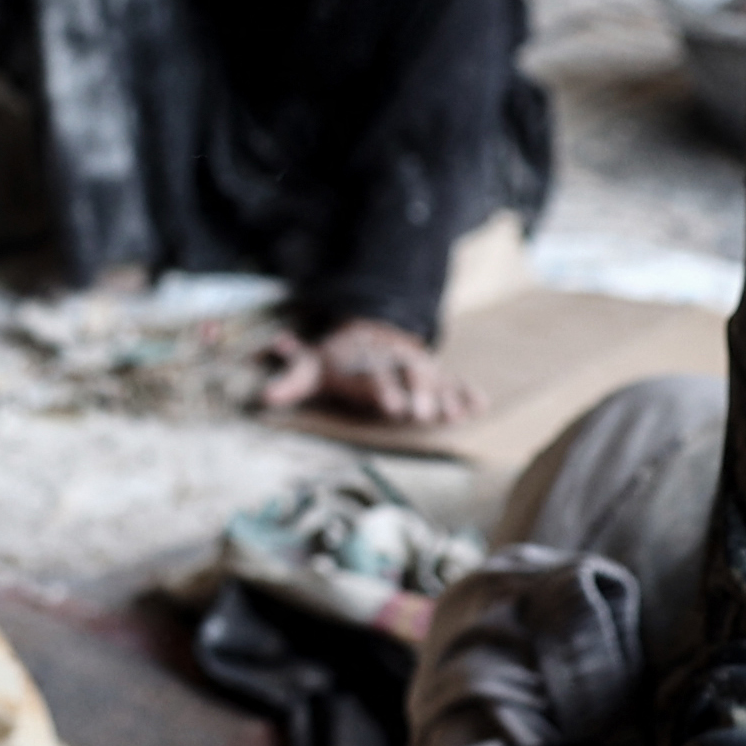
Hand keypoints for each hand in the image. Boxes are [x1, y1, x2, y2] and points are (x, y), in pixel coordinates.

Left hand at [253, 316, 479, 425]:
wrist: (371, 329)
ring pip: (433, 381)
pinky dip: (466, 392)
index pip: (374, 378)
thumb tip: (264, 396)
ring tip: (454, 416)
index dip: (383, 390)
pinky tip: (481, 405)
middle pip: (407, 378)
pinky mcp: (434, 375)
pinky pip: (453, 382)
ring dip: (444, 397)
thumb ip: (292, 379)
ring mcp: (417, 368)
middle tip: (420, 415)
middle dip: (416, 394)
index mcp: (365, 363)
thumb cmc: (338, 358)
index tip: (391, 407)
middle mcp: (394, 364)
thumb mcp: (312, 364)